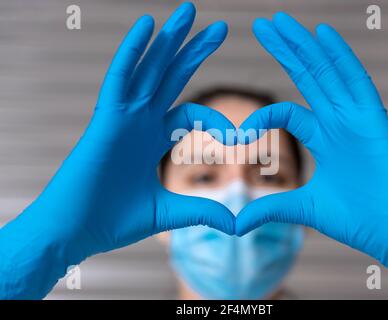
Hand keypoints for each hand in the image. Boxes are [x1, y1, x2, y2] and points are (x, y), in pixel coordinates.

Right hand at [0, 2, 234, 298]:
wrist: (75, 232)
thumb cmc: (113, 221)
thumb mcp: (169, 212)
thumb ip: (202, 211)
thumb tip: (238, 225)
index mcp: (153, 139)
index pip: (192, 113)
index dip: (218, 120)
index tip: (241, 137)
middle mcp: (139, 121)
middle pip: (171, 77)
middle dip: (194, 52)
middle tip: (220, 28)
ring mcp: (122, 117)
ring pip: (148, 69)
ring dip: (168, 40)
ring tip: (189, 11)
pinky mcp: (105, 119)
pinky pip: (120, 77)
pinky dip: (132, 51)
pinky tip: (148, 24)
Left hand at [235, 12, 387, 297]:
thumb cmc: (357, 220)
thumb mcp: (303, 209)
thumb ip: (270, 208)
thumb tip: (235, 224)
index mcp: (323, 137)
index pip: (286, 111)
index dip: (262, 115)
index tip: (238, 135)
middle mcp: (338, 122)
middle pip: (308, 77)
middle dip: (286, 50)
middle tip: (263, 24)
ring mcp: (356, 119)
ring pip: (327, 72)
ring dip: (305, 46)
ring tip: (281, 21)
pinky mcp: (375, 122)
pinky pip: (357, 82)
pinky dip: (342, 58)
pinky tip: (323, 34)